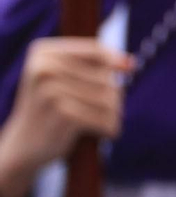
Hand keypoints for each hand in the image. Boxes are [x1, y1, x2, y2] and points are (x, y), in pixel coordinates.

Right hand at [0, 39, 129, 196]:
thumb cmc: (51, 108)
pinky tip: (102, 133)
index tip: (129, 68)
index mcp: (42, 52)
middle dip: (113, 96)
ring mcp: (51, 91)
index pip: (95, 50)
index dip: (116, 60)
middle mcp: (43, 68)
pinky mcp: (62, 114)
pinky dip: (109, 128)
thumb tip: (130, 63)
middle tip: (101, 111)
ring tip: (101, 122)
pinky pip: (104, 118)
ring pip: (109, 98)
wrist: (24, 145)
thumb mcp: (65, 79)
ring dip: (113, 114)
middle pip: (106, 77)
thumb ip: (95, 65)